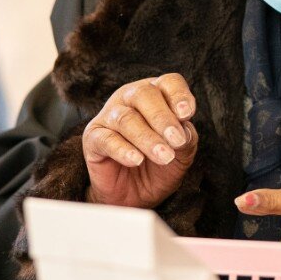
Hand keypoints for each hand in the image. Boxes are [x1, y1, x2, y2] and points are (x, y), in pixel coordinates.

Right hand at [83, 74, 198, 208]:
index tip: (187, 114)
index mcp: (157, 95)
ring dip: (147, 138)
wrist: (136, 196)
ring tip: (163, 156)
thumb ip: (186, 138)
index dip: (179, 95)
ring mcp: (109, 116)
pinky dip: (123, 150)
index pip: (168, 82)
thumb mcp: (182, 153)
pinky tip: (136, 160)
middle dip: (162, 118)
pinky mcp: (93, 137)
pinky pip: (106, 139)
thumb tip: (183, 130)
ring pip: (126, 118)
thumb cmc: (160, 167)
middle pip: (143, 94)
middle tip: (176, 141)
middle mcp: (131, 99)